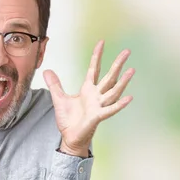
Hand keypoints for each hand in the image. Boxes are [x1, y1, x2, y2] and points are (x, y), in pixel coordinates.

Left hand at [44, 40, 134, 157]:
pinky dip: (119, 104)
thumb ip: (55, 84)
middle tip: (127, 51)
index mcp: (87, 89)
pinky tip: (129, 98)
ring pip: (113, 91)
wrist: (69, 137)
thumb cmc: (68, 120)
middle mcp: (96, 95)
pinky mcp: (98, 117)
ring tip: (132, 70)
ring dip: (123, 81)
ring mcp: (99, 106)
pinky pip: (110, 110)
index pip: (94, 68)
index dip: (97, 56)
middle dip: (117, 64)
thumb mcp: (58, 99)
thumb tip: (47, 70)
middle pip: (109, 76)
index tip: (101, 42)